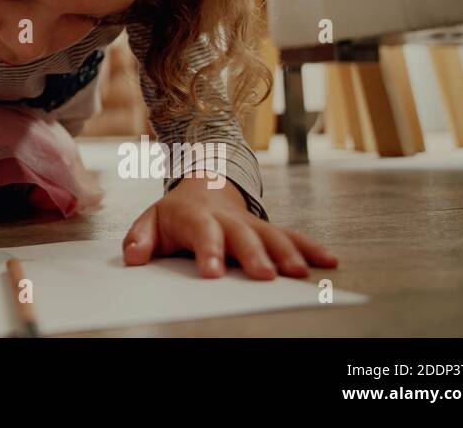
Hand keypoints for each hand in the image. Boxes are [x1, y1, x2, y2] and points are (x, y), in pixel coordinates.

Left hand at [121, 174, 337, 279]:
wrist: (203, 186)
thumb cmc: (176, 214)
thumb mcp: (151, 220)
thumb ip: (140, 238)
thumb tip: (133, 258)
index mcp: (196, 216)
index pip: (202, 232)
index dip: (208, 251)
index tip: (213, 273)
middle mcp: (228, 218)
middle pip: (243, 235)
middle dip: (253, 254)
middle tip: (263, 276)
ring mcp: (252, 223)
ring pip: (272, 235)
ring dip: (287, 253)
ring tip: (299, 273)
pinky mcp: (269, 230)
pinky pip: (292, 236)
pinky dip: (311, 248)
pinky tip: (329, 262)